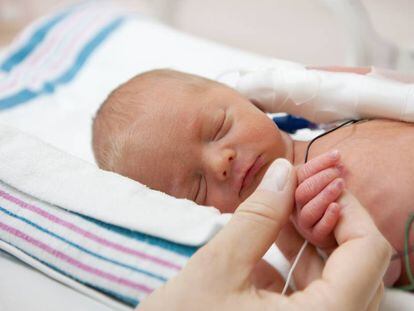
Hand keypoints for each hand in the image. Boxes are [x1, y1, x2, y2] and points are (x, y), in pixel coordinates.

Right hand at [138, 158, 390, 310]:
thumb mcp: (219, 266)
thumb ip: (258, 216)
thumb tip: (284, 169)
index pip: (369, 253)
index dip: (349, 207)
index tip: (319, 180)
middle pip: (360, 264)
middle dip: (329, 218)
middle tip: (298, 187)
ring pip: (340, 276)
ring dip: (315, 236)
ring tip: (283, 204)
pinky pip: (318, 289)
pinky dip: (301, 257)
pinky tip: (276, 231)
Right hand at [294, 150, 344, 248]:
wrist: (343, 227)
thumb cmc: (335, 201)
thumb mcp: (328, 183)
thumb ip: (326, 172)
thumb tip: (336, 155)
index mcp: (295, 189)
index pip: (300, 173)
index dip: (318, 163)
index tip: (336, 155)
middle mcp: (296, 206)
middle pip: (301, 191)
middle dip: (321, 178)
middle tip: (338, 172)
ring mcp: (304, 223)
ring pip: (308, 210)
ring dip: (325, 195)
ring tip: (340, 184)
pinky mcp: (315, 237)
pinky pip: (319, 229)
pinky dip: (328, 217)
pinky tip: (338, 207)